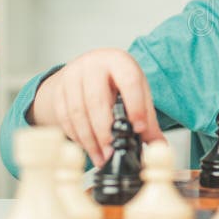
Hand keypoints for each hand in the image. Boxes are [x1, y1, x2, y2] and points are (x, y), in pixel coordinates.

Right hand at [29, 48, 164, 166]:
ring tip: (101, 157)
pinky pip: (64, 117)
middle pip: (97, 100)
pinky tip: (88, 147)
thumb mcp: (136, 91)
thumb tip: (160, 146)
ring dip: (89, 139)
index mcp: (119, 61)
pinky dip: (76, 136)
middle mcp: (94, 64)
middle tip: (112, 152)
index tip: (139, 129)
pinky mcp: (58, 89)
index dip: (135, 106)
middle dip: (105, 131)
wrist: (89, 68)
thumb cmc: (117, 81)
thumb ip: (148, 118)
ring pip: (78, 112)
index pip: (129, 81)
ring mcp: (72, 75)